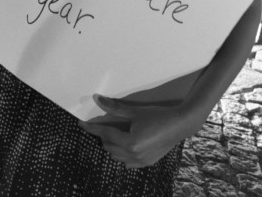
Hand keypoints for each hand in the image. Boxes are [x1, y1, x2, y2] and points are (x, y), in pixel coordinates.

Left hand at [77, 94, 197, 167]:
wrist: (181, 124)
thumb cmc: (158, 115)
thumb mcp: (135, 111)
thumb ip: (115, 107)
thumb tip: (97, 99)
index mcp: (130, 142)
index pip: (105, 134)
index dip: (92, 128)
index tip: (81, 123)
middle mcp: (134, 155)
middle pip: (109, 147)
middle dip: (103, 136)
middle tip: (102, 125)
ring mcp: (141, 161)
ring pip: (116, 156)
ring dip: (112, 146)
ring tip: (114, 134)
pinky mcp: (147, 162)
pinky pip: (127, 163)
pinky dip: (122, 154)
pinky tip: (125, 145)